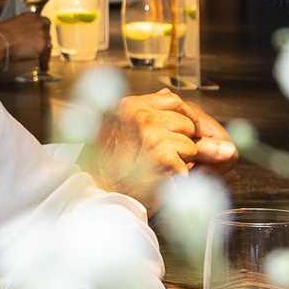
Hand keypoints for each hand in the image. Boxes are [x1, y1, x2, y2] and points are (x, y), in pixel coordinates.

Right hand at [0, 12, 51, 61]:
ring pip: (48, 44)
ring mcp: (42, 34)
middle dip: (44, 39)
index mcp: (32, 16)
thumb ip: (22, 28)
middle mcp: (39, 23)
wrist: (0, 41)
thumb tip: (22, 35)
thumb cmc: (0, 34)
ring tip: (41, 57)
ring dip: (44, 50)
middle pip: (47, 32)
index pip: (43, 22)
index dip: (41, 29)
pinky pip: (46, 55)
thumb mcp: (13, 25)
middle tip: (39, 46)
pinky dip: (44, 61)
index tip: (40, 34)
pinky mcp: (42, 46)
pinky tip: (42, 65)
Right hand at [81, 90, 237, 213]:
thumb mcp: (115, 126)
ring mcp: (152, 136)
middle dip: (183, 141)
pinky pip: (186, 165)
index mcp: (130, 106)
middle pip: (186, 123)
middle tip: (166, 156)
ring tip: (160, 169)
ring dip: (181, 161)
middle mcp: (141, 117)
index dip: (185, 116)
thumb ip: (141, 110)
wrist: (98, 193)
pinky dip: (178, 177)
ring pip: (190, 145)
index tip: (188, 128)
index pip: (173, 100)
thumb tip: (166, 94)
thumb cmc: (104, 164)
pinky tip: (162, 180)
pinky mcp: (162, 158)